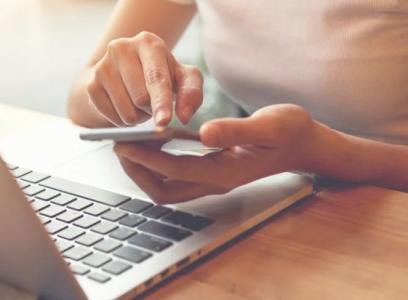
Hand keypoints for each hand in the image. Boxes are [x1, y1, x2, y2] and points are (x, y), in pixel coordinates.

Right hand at [86, 31, 202, 126]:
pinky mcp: (91, 84)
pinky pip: (110, 116)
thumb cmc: (161, 74)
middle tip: (154, 104)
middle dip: (151, 110)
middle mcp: (121, 48)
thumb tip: (184, 116)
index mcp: (147, 42)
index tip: (164, 122)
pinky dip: (122, 120)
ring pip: (125, 111)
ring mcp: (102, 66)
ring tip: (139, 105)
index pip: (156, 77)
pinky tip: (125, 107)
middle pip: (140, 97)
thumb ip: (192, 93)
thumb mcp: (183, 78)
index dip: (161, 102)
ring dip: (138, 118)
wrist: (126, 73)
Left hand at [114, 104, 322, 202]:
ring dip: (144, 171)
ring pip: (167, 188)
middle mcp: (214, 182)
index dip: (145, 158)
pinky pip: (175, 177)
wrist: (305, 146)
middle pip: (163, 190)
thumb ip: (236, 129)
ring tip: (128, 144)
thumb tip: (204, 132)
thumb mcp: (269, 126)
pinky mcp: (211, 173)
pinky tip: (152, 142)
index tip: (122, 143)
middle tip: (118, 146)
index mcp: (224, 171)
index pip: (174, 169)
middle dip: (136, 171)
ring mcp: (212, 181)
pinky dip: (156, 165)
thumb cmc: (289, 133)